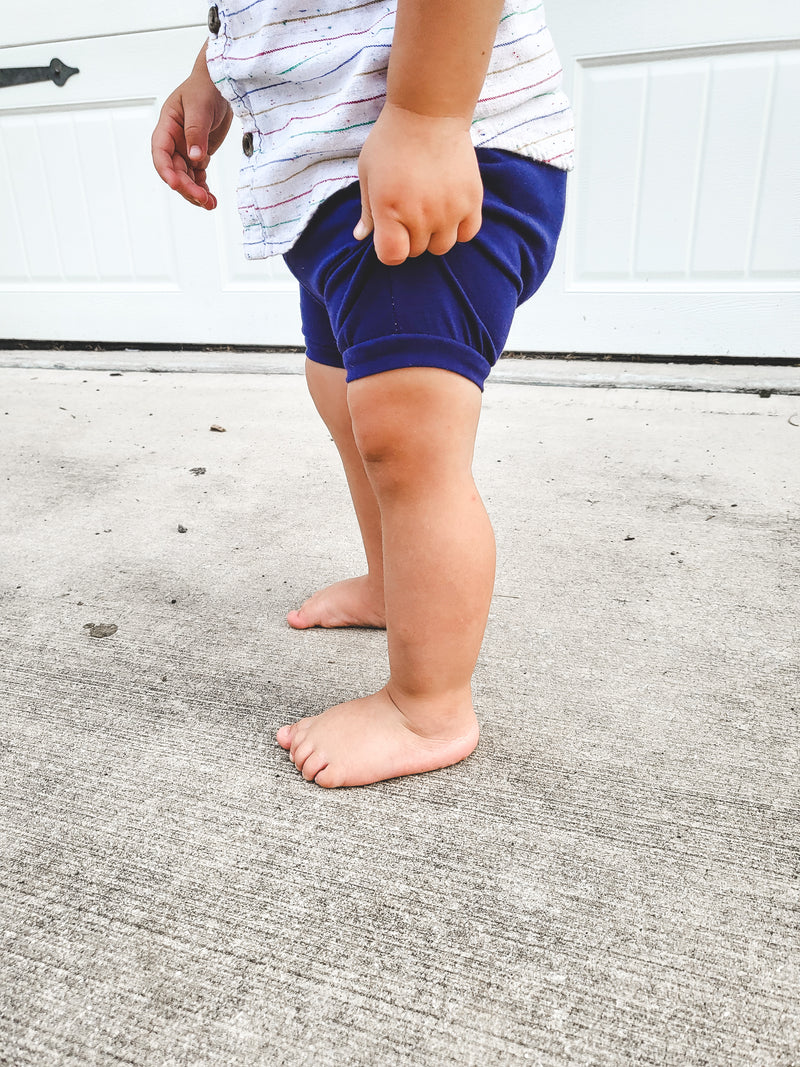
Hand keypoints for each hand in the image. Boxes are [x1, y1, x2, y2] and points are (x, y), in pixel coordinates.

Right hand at [151, 55, 232, 209]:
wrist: (220, 85)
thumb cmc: (205, 88)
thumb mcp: (199, 106)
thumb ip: (196, 132)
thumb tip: (195, 157)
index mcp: (167, 127)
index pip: (160, 153)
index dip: (166, 170)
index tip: (176, 184)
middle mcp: (173, 142)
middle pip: (175, 171)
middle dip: (187, 187)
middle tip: (203, 200)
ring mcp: (185, 150)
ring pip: (186, 178)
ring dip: (196, 193)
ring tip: (210, 204)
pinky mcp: (198, 155)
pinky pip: (198, 176)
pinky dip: (203, 188)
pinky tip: (211, 199)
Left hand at [354, 103, 482, 265]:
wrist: (429, 111)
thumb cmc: (392, 141)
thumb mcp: (368, 173)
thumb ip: (367, 210)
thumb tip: (361, 237)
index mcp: (389, 210)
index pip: (392, 256)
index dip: (389, 248)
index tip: (390, 232)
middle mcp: (420, 215)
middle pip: (417, 251)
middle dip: (410, 237)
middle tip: (409, 209)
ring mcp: (449, 210)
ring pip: (442, 246)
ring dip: (434, 235)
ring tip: (429, 209)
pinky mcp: (472, 201)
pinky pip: (467, 234)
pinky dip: (458, 228)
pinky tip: (449, 210)